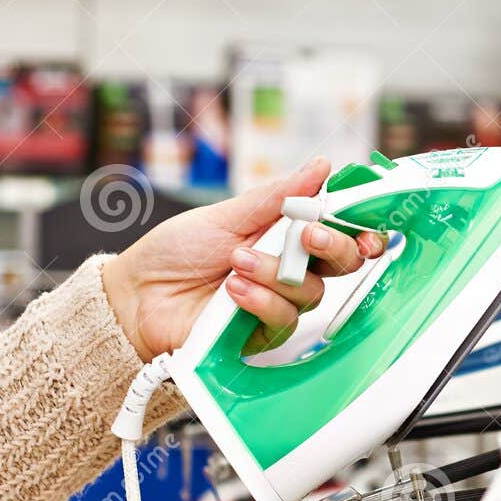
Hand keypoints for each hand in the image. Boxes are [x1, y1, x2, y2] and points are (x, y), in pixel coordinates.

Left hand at [102, 158, 385, 360]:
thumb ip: (278, 197)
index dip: (359, 229)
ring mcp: (277, 303)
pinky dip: (260, 301)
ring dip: (276, 274)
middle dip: (332, 247)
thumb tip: (321, 166)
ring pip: (310, 293)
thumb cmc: (175, 252)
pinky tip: (232, 292)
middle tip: (308, 236)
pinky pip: (283, 319)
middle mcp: (289, 270)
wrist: (136, 295)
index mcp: (285, 235)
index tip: (364, 223)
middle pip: (341, 265)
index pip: (337, 232)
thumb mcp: (226, 215)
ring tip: (236, 263)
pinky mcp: (261, 335)